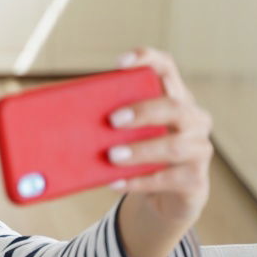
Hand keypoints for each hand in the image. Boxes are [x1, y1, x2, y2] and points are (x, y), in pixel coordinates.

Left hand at [107, 47, 212, 229]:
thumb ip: (108, 124)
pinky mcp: (194, 180)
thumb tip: (57, 122)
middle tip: (112, 120)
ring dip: (140, 150)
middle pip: (174, 106)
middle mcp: (193, 120)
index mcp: (174, 99)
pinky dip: (138, 181)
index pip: (167, 68)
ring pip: (174, 146)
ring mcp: (199, 150)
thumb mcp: (128, 135)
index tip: (120, 62)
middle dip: (143, 111)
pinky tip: (115, 182)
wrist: (166, 196)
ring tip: (112, 155)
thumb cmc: (141, 156)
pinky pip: (167, 179)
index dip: (148, 60)